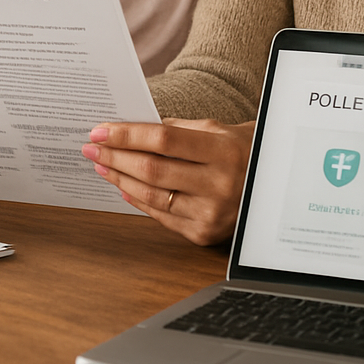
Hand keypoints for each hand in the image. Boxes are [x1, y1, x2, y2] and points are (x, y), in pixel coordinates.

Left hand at [82, 118, 255, 245]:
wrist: (272, 184)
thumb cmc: (240, 149)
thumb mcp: (215, 130)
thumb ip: (174, 129)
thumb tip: (130, 129)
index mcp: (223, 151)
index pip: (163, 140)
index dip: (127, 135)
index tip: (100, 130)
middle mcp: (219, 185)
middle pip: (152, 169)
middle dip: (115, 157)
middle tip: (91, 147)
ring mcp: (211, 213)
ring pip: (152, 196)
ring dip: (119, 179)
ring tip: (101, 165)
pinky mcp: (204, 234)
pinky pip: (161, 216)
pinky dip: (137, 200)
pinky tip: (122, 187)